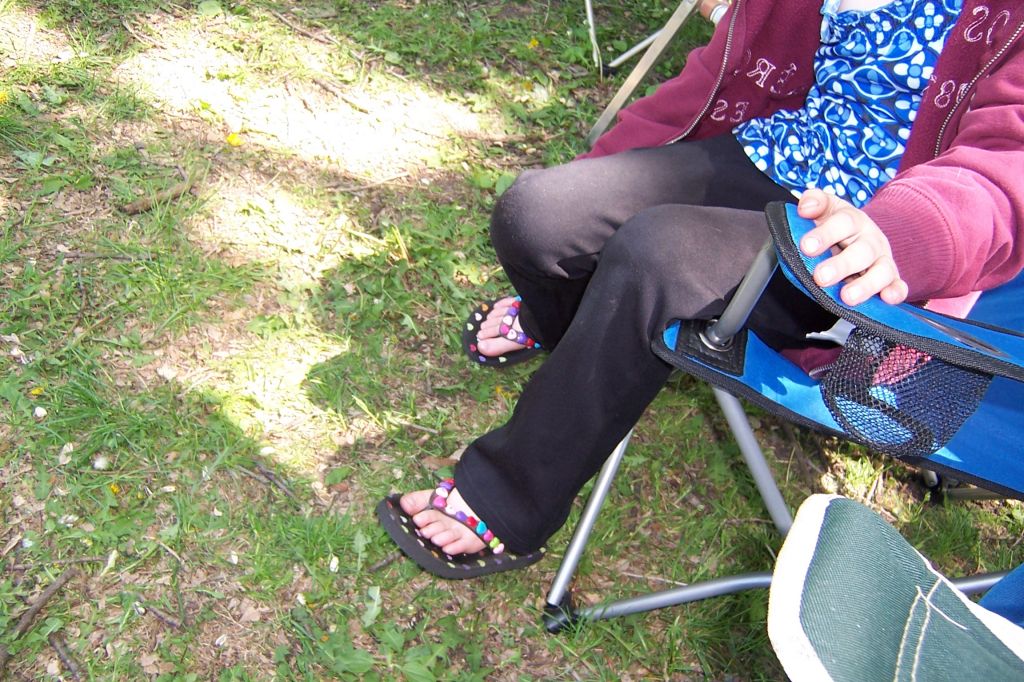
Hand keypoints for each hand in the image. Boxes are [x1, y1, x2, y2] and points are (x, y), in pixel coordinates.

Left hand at [796, 189, 908, 305]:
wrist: (860, 236)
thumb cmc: (836, 226)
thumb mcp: (826, 209)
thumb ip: (814, 203)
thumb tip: (805, 207)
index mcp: (853, 220)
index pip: (843, 223)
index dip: (825, 234)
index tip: (806, 247)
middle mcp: (871, 240)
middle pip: (862, 251)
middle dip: (841, 265)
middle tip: (820, 277)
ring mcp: (882, 260)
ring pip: (881, 271)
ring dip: (865, 285)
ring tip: (847, 297)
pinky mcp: (891, 278)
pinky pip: (898, 286)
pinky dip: (895, 292)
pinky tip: (887, 298)